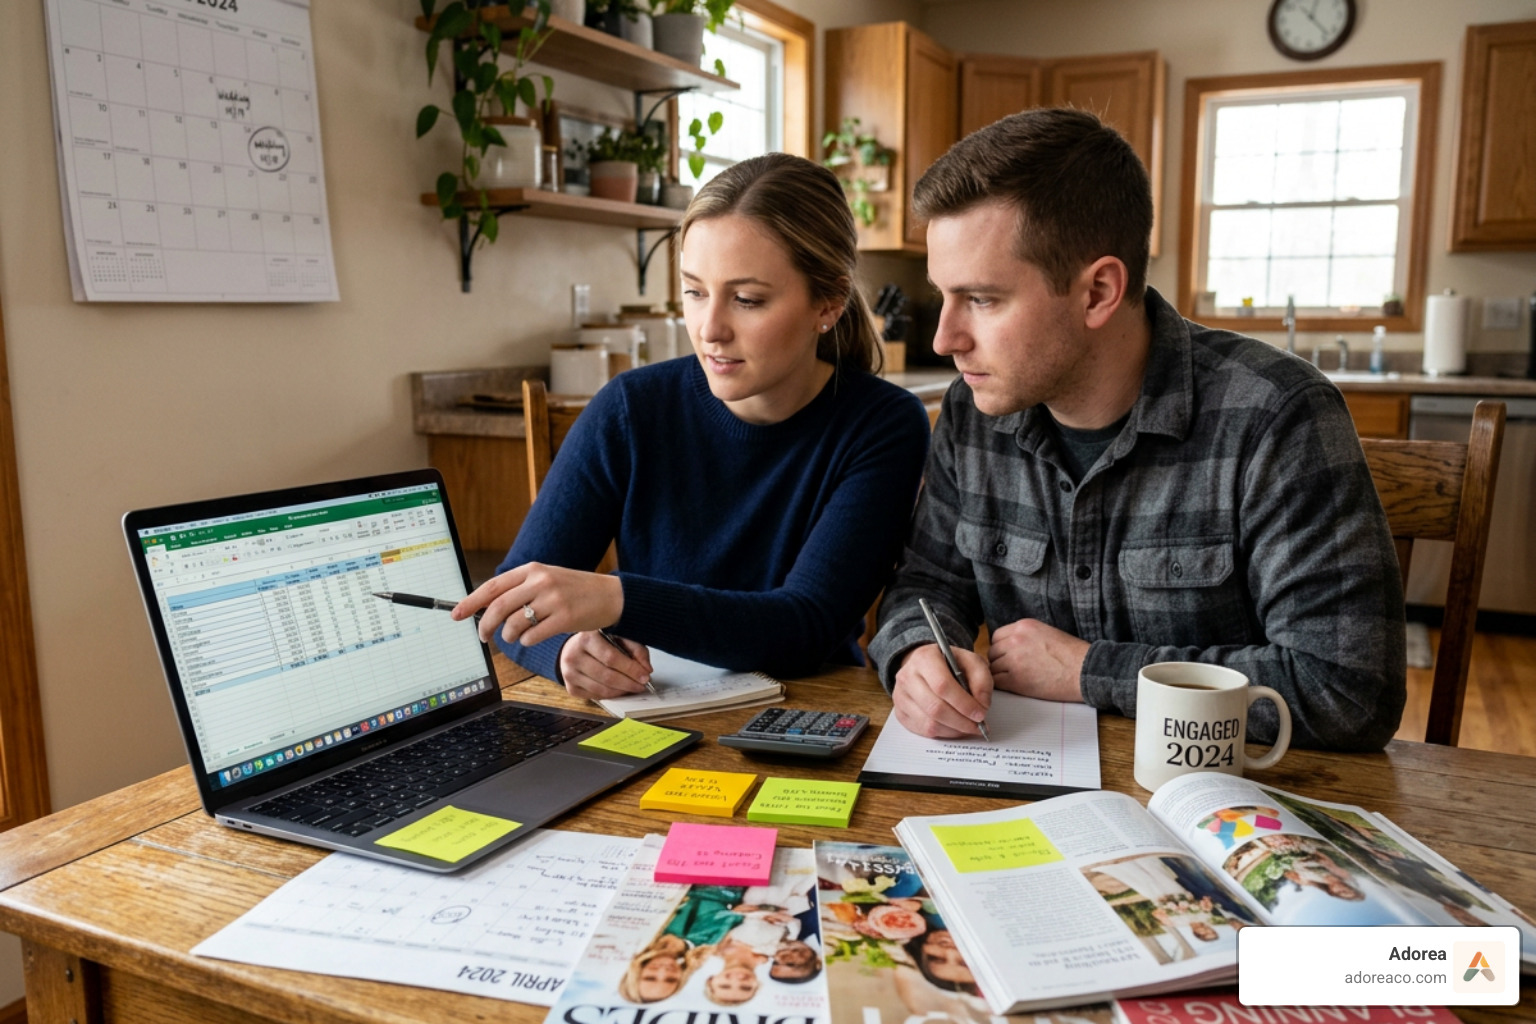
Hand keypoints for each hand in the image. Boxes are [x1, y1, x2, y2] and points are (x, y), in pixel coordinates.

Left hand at [452, 562, 622, 647]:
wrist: (611, 595)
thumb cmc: (574, 590)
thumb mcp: (546, 579)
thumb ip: (520, 588)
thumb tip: (486, 606)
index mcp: (532, 569)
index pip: (493, 586)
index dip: (471, 601)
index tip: (456, 614)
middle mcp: (541, 581)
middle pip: (499, 606)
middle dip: (485, 625)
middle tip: (482, 636)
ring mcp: (554, 599)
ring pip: (514, 623)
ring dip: (508, 635)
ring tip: (512, 637)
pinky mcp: (565, 617)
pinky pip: (533, 635)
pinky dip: (526, 641)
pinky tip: (532, 638)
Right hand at [557, 630, 653, 698]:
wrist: (574, 647)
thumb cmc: (599, 640)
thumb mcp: (619, 636)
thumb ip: (635, 649)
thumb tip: (646, 669)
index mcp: (586, 638)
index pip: (611, 658)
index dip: (631, 669)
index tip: (645, 676)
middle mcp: (573, 656)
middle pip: (606, 676)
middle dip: (628, 683)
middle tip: (641, 685)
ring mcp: (569, 673)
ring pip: (601, 689)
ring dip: (621, 691)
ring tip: (632, 687)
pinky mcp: (570, 687)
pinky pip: (595, 696)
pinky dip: (610, 695)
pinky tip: (618, 690)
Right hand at [891, 643, 992, 738]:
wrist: (926, 666)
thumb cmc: (950, 664)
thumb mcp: (971, 662)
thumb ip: (981, 680)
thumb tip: (982, 705)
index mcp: (925, 658)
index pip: (942, 685)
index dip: (964, 703)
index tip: (981, 714)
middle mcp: (907, 676)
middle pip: (935, 708)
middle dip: (961, 721)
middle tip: (978, 726)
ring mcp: (900, 696)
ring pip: (929, 723)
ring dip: (954, 730)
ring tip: (968, 728)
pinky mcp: (900, 712)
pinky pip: (923, 731)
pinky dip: (944, 733)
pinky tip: (955, 728)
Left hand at [986, 618, 1088, 701]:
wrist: (1084, 671)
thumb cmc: (1072, 654)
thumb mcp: (1046, 633)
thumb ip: (1026, 636)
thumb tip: (1010, 646)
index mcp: (1023, 626)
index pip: (997, 637)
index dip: (1001, 648)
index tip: (1008, 656)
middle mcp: (1015, 640)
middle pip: (993, 652)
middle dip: (1000, 661)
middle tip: (1012, 670)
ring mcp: (1014, 660)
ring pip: (993, 668)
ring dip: (1000, 674)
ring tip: (1017, 679)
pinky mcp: (1015, 679)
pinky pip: (997, 682)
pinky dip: (1002, 686)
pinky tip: (1014, 687)